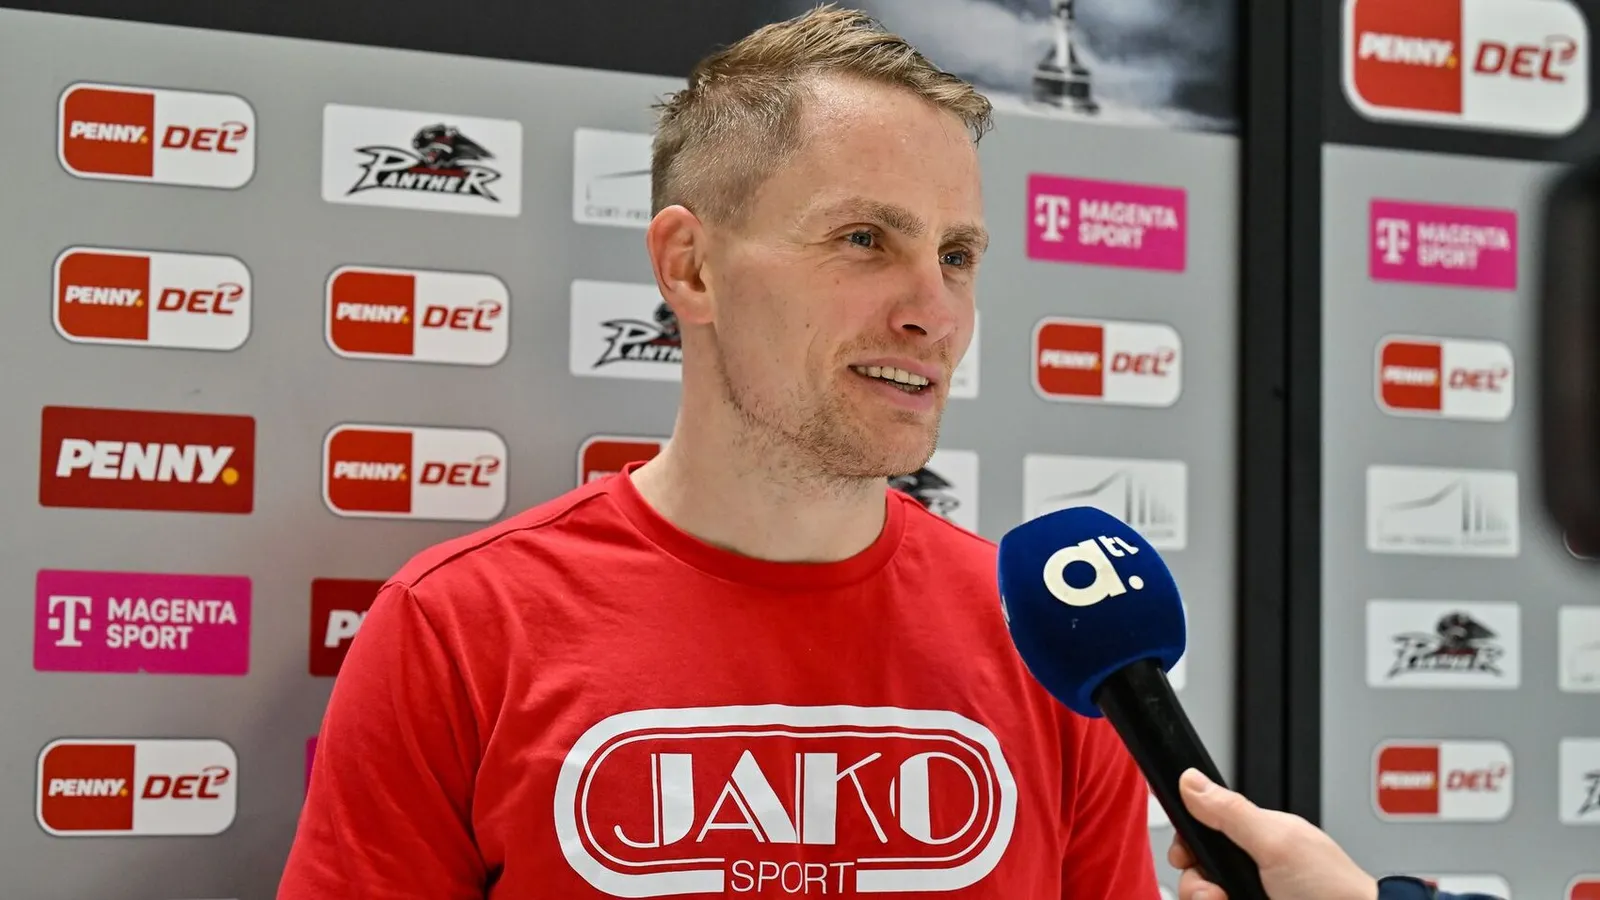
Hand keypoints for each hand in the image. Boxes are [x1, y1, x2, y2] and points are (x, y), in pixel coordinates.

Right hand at [1166, 768, 1378, 899]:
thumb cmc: (1333, 891)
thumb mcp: (1277, 843)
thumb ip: (1231, 812)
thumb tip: (1191, 780)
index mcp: (1259, 839)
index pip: (1205, 834)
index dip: (1188, 845)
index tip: (1184, 855)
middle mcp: (1253, 870)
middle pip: (1199, 871)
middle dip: (1196, 881)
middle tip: (1214, 890)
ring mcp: (1251, 894)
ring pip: (1205, 896)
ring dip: (1205, 899)